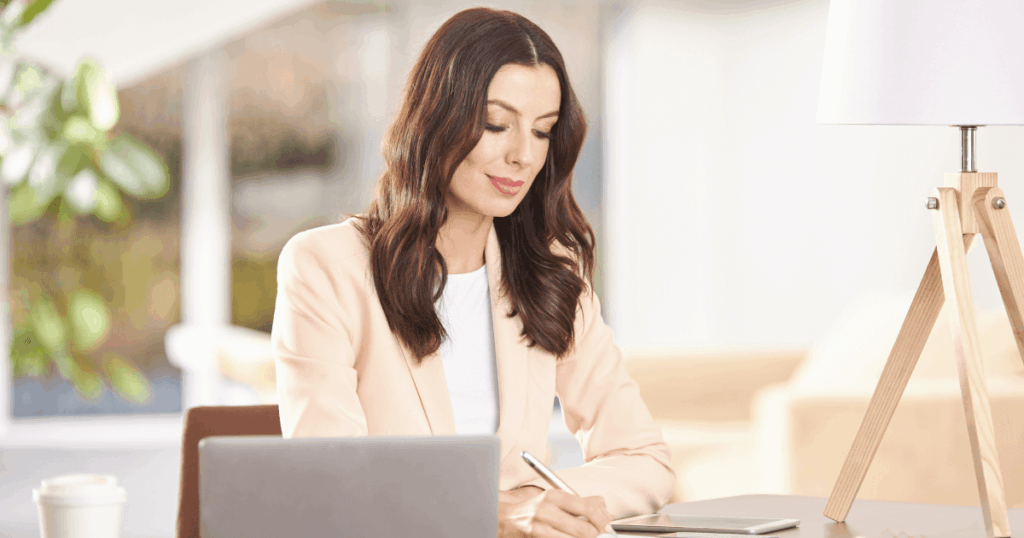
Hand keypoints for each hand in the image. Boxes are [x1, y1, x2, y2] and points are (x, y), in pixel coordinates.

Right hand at [498, 486, 615, 537]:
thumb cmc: (532, 510)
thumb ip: (581, 502)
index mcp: (553, 496)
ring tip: (586, 537)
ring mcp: (540, 528)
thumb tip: (606, 511)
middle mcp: (546, 511)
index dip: (603, 520)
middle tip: (600, 536)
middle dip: (596, 535)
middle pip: (583, 529)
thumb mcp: (554, 499)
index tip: (608, 527)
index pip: (588, 507)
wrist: (503, 520)